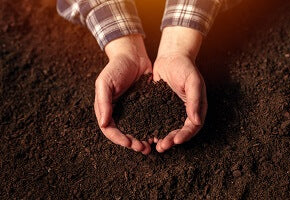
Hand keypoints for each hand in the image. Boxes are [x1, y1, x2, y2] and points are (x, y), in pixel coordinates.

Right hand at [94, 35, 152, 153]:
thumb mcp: (105, 83)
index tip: (129, 143)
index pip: (110, 130)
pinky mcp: (144, 107)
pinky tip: (157, 134)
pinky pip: (147, 121)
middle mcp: (118, 112)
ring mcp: (131, 110)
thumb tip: (103, 123)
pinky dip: (151, 129)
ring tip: (150, 146)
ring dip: (142, 140)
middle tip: (142, 148)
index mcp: (106, 109)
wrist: (133, 56)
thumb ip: (103, 102)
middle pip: (123, 133)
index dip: (118, 138)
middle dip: (132, 143)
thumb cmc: (116, 67)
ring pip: (136, 130)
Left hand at [153, 27, 207, 152]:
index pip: (193, 127)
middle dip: (171, 140)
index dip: (185, 136)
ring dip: (162, 137)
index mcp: (196, 107)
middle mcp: (184, 111)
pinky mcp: (161, 106)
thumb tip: (197, 121)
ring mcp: (172, 110)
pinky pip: (157, 120)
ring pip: (168, 128)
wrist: (171, 56)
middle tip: (161, 147)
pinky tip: (145, 132)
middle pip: (179, 131)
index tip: (175, 141)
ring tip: (153, 144)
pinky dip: (153, 127)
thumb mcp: (193, 81)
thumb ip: (195, 100)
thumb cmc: (185, 67)